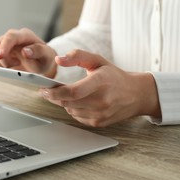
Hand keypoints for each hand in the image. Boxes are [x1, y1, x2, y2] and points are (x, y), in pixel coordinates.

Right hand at [0, 28, 57, 77]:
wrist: (41, 62)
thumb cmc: (44, 58)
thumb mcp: (46, 56)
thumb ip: (38, 52)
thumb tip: (25, 51)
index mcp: (24, 35)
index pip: (10, 36)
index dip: (4, 46)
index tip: (0, 57)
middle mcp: (12, 37)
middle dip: (4, 60)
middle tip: (16, 65)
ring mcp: (3, 44)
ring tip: (10, 67)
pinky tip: (3, 68)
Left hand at [39, 50, 160, 126]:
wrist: (136, 94)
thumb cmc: (114, 76)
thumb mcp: (98, 60)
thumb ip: (77, 56)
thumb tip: (59, 60)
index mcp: (101, 82)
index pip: (72, 92)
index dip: (54, 92)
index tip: (43, 89)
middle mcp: (102, 100)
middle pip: (68, 102)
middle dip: (54, 96)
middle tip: (49, 90)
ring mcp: (101, 113)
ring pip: (70, 110)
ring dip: (64, 102)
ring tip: (68, 93)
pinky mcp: (99, 122)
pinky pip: (77, 117)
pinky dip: (73, 109)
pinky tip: (80, 101)